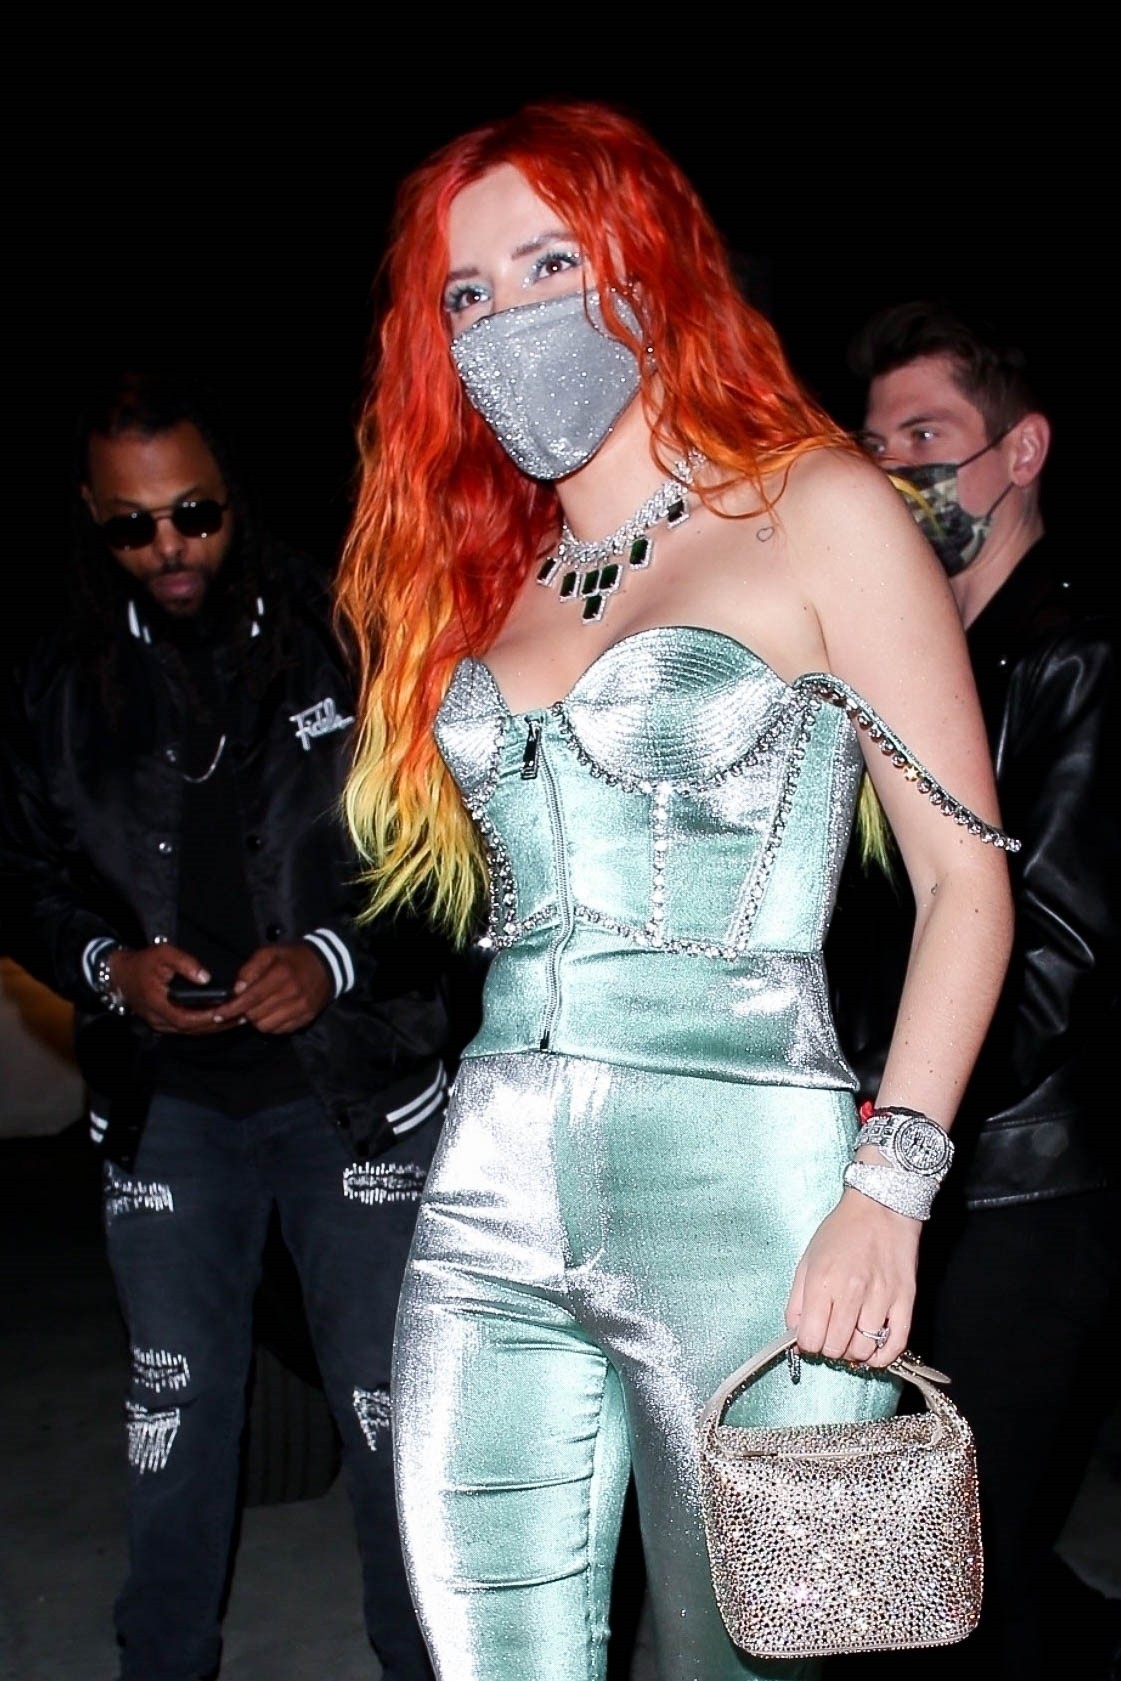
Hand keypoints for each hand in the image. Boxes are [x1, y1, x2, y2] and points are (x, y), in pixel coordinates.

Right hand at [108, 945, 235, 1035]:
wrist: (119, 975)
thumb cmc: (143, 962)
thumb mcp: (163, 954)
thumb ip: (184, 964)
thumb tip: (206, 978)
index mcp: (158, 1004)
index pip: (187, 1018)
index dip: (209, 1017)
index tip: (230, 1010)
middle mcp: (158, 1019)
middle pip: (193, 1029)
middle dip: (219, 1024)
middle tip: (244, 1016)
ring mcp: (159, 1024)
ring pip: (191, 1031)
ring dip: (215, 1027)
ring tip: (239, 1018)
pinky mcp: (162, 1023)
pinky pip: (186, 1028)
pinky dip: (204, 1025)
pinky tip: (221, 1018)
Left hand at [218, 942, 332, 1034]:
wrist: (327, 965)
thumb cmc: (293, 958)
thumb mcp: (270, 952)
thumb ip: (250, 969)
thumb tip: (237, 990)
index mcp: (280, 975)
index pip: (250, 998)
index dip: (231, 1008)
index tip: (218, 1014)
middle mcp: (292, 993)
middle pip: (256, 1015)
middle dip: (245, 1012)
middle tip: (245, 1005)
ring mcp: (301, 1008)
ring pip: (266, 1026)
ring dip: (258, 1020)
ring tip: (261, 1008)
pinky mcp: (306, 1018)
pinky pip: (280, 1030)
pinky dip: (272, 1024)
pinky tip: (274, 1012)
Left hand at [785, 1189, 920, 1369]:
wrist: (881, 1207)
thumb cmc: (842, 1231)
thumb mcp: (807, 1260)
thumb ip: (796, 1302)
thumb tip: (795, 1338)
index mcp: (822, 1281)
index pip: (810, 1338)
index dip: (808, 1343)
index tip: (811, 1336)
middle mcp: (851, 1292)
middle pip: (836, 1348)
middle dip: (829, 1348)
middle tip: (831, 1335)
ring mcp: (881, 1298)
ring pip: (864, 1350)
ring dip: (854, 1352)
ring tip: (851, 1337)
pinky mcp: (905, 1300)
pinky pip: (895, 1344)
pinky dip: (883, 1357)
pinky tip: (873, 1351)